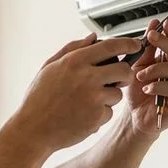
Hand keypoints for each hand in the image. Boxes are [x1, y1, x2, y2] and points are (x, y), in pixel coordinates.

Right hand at [11, 33, 142, 152]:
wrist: (32, 129)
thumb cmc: (39, 98)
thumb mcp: (49, 68)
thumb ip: (72, 49)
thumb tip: (93, 38)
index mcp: (74, 61)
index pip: (111, 46)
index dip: (127, 44)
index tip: (134, 45)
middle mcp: (86, 77)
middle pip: (124, 70)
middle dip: (125, 74)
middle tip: (119, 79)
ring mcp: (93, 98)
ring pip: (118, 93)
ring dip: (109, 97)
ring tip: (87, 102)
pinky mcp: (97, 117)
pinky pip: (109, 112)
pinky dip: (99, 115)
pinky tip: (82, 115)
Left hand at [126, 18, 167, 137]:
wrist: (135, 116)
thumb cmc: (139, 92)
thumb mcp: (140, 65)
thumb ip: (147, 47)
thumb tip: (153, 25)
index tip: (163, 24)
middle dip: (165, 43)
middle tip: (150, 38)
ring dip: (156, 69)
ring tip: (141, 75)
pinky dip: (159, 87)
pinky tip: (147, 88)